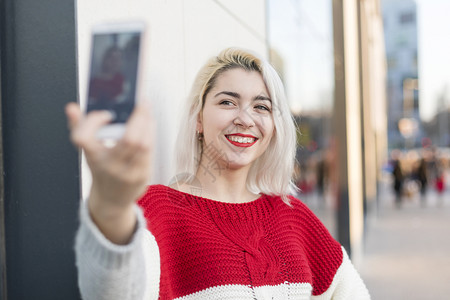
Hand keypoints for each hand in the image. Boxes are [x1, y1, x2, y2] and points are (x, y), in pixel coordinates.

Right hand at [66, 103, 153, 243]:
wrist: (112, 200)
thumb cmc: (101, 168)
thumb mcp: (88, 152)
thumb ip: (80, 128)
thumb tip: (72, 107)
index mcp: (92, 158)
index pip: (84, 139)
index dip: (93, 123)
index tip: (106, 114)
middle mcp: (110, 167)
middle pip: (129, 140)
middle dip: (138, 117)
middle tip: (140, 100)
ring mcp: (128, 173)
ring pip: (144, 143)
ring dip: (147, 122)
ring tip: (145, 109)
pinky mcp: (142, 175)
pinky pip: (149, 150)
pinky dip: (150, 132)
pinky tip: (148, 122)